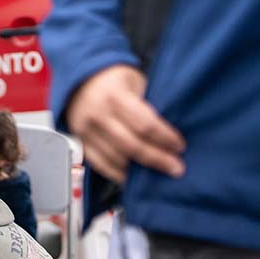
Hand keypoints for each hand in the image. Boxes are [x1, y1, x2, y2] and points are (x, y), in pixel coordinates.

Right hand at [66, 64, 185, 183]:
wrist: (79, 81)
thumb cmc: (114, 81)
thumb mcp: (134, 82)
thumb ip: (147, 106)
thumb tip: (167, 134)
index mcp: (114, 96)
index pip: (144, 124)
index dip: (165, 138)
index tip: (180, 147)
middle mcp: (98, 116)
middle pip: (132, 146)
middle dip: (157, 159)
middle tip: (176, 169)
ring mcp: (86, 132)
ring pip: (116, 159)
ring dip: (139, 170)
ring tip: (158, 174)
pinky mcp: (80, 143)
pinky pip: (101, 165)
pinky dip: (118, 175)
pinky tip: (133, 178)